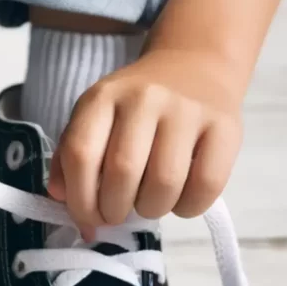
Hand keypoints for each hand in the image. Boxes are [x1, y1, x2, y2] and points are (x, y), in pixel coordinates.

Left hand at [47, 48, 243, 238]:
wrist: (194, 67)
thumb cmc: (134, 108)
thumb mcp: (93, 120)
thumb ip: (69, 160)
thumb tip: (60, 200)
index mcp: (102, 98)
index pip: (80, 155)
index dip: (80, 199)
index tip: (88, 218)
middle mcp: (144, 98)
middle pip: (122, 172)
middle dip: (114, 210)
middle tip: (117, 215)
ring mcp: (187, 109)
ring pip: (165, 183)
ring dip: (151, 210)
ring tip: (148, 205)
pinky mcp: (226, 126)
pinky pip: (207, 184)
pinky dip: (189, 206)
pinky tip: (179, 200)